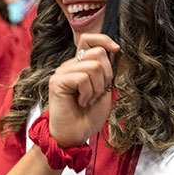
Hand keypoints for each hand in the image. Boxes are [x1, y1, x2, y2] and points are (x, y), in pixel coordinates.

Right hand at [47, 33, 119, 147]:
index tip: (116, 49)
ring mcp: (62, 72)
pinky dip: (88, 93)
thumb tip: (113, 52)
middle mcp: (70, 65)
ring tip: (89, 100)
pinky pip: (83, 78)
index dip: (103, 39)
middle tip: (98, 93)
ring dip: (98, 88)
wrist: (75, 135)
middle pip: (98, 53)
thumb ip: (105, 71)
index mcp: (80, 65)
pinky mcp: (57, 81)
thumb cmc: (88, 115)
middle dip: (107, 76)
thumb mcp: (104, 90)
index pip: (88, 39)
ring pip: (93, 66)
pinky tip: (82, 102)